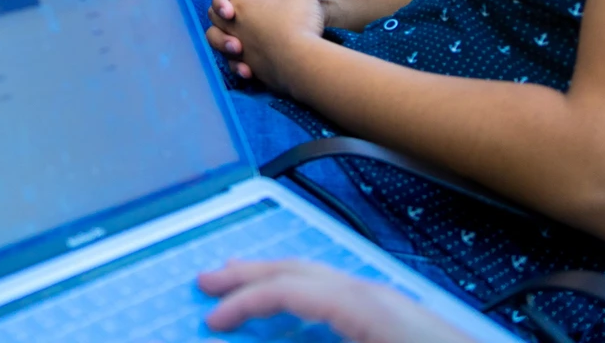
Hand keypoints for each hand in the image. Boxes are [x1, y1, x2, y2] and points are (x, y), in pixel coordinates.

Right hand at [199, 260, 476, 342]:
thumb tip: (257, 337)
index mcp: (365, 307)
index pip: (289, 289)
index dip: (244, 302)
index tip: (212, 320)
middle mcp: (375, 294)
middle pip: (299, 268)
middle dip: (249, 273)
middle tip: (206, 281)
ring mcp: (389, 302)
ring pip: (318, 275)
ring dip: (274, 276)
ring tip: (240, 278)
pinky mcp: (398, 318)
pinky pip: (336, 290)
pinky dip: (302, 289)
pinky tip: (294, 303)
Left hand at [216, 0, 328, 90]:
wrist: (304, 63)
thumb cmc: (301, 23)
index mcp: (244, 2)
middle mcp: (235, 24)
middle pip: (218, 8)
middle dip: (225, 1)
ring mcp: (239, 46)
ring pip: (216, 36)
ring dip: (222, 31)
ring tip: (234, 30)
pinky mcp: (248, 67)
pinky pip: (233, 62)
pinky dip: (235, 59)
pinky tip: (244, 59)